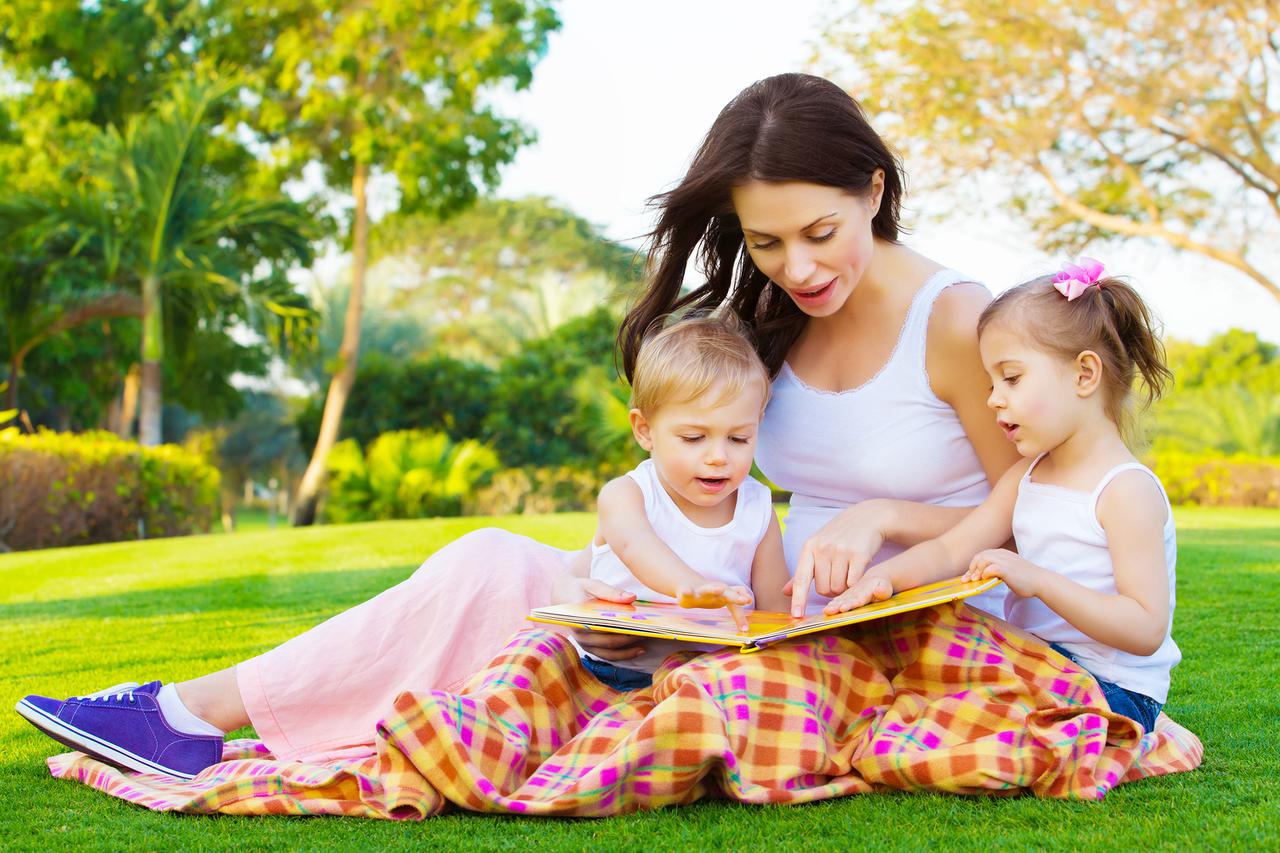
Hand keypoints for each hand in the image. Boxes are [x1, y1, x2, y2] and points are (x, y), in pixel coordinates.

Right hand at [550, 571, 649, 661]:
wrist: (563, 595)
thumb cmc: (580, 589)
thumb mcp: (593, 585)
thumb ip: (611, 592)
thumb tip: (632, 598)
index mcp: (579, 617)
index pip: (602, 627)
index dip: (621, 629)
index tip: (638, 626)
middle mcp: (579, 634)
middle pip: (608, 641)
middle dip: (629, 639)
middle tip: (647, 633)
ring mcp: (583, 643)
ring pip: (608, 652)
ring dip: (627, 651)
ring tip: (645, 646)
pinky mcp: (588, 648)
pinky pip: (607, 655)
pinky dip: (622, 655)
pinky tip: (637, 650)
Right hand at [675, 582, 751, 630]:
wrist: (689, 583)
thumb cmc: (709, 594)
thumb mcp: (724, 597)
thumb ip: (736, 597)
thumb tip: (750, 599)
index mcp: (724, 596)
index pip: (735, 607)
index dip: (740, 618)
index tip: (745, 630)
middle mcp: (715, 591)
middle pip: (727, 594)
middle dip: (736, 597)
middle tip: (745, 600)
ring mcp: (701, 590)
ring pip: (708, 589)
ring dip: (714, 588)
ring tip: (720, 588)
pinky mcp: (687, 591)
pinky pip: (687, 591)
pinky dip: (687, 591)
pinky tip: (686, 591)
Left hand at [788, 501, 889, 616]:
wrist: (867, 517)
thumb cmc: (839, 535)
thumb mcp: (817, 546)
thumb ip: (803, 571)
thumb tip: (784, 592)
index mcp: (809, 547)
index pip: (801, 578)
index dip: (798, 598)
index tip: (796, 615)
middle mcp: (823, 548)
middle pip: (822, 589)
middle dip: (830, 591)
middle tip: (836, 581)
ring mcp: (841, 551)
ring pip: (838, 588)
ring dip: (842, 589)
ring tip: (846, 575)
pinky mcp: (859, 555)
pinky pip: (853, 583)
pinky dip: (854, 584)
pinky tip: (856, 573)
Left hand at [963, 549, 1042, 596]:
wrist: (1040, 581)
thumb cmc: (1025, 579)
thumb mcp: (1009, 570)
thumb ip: (997, 571)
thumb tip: (983, 577)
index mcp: (1002, 554)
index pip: (982, 555)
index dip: (973, 565)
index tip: (968, 575)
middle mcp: (1002, 555)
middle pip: (980, 556)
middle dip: (972, 567)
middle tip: (968, 579)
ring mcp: (1005, 560)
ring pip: (983, 560)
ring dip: (977, 570)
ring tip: (975, 580)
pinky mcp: (1007, 569)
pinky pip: (990, 568)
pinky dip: (985, 574)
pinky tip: (985, 580)